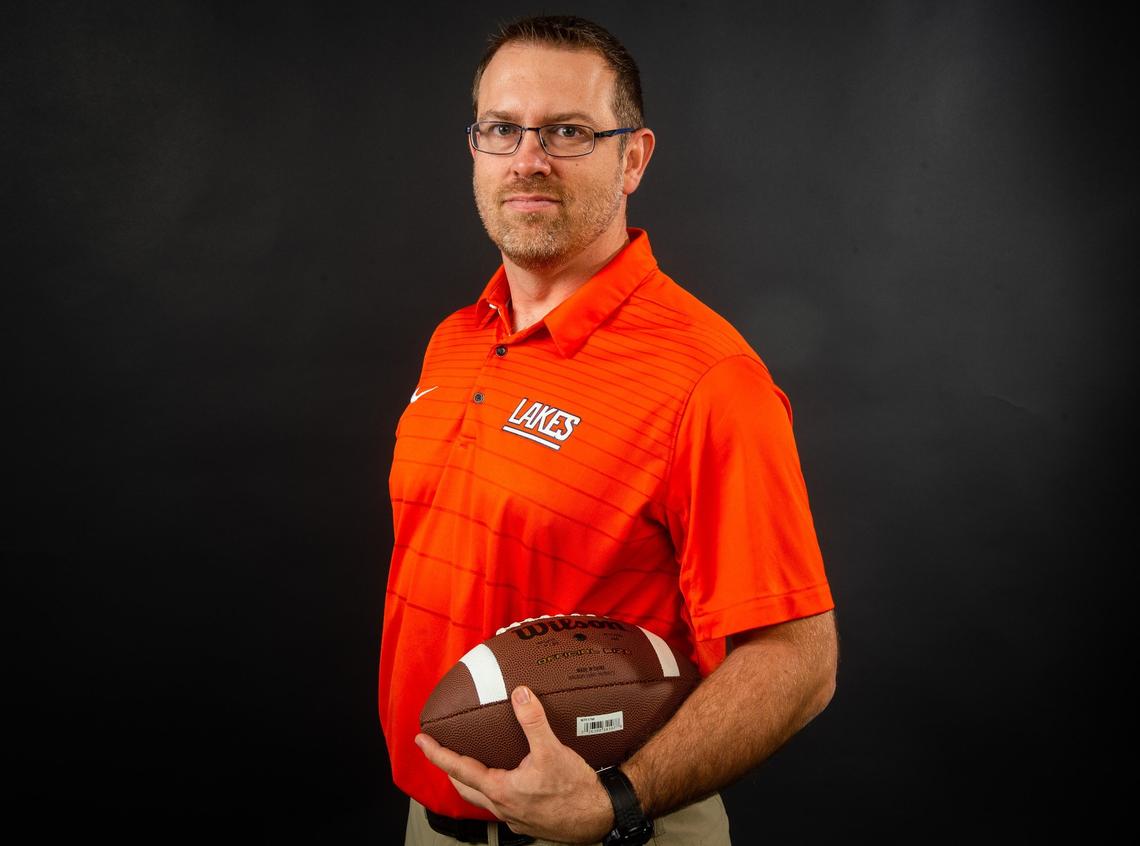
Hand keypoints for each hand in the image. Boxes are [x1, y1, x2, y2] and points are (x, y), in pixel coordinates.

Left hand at [415, 685, 613, 843]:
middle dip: (450, 769)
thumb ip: (533, 721)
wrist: (599, 817)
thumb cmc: (576, 790)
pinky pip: (502, 802)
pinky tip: (508, 776)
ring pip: (483, 797)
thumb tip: (520, 694)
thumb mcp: (553, 751)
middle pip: (465, 787)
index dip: (438, 754)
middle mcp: (503, 806)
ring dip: (472, 780)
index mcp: (501, 790)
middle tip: (442, 751)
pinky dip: (494, 787)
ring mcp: (514, 816)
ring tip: (472, 761)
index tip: (422, 741)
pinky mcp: (528, 819)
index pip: (459, 769)